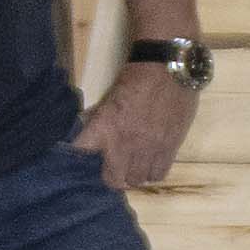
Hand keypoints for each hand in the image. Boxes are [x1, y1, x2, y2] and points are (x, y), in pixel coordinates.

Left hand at [75, 60, 196, 190]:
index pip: (81, 152)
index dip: (79, 156)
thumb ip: (98, 117)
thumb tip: (86, 128)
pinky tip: (151, 160)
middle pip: (113, 180)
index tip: (83, 157)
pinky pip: (158, 174)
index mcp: (105, 127)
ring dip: (134, 174)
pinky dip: (153, 171)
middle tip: (114, 165)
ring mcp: (149, 149)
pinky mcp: (170, 148)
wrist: (170, 68)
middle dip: (112, 174)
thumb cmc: (137, 76)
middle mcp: (124, 143)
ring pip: (137, 180)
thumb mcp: (110, 96)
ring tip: (135, 163)